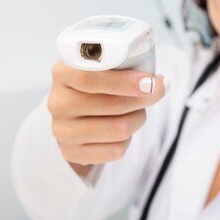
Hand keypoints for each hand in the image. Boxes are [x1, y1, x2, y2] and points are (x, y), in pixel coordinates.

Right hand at [48, 60, 166, 176]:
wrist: (74, 113)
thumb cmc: (97, 83)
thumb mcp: (102, 66)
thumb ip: (125, 67)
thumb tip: (162, 83)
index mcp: (62, 73)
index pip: (90, 78)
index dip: (124, 81)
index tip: (149, 82)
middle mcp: (57, 102)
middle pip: (112, 105)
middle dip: (142, 99)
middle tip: (155, 92)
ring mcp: (62, 130)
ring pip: (118, 129)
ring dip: (138, 118)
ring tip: (138, 110)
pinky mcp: (72, 153)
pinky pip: (115, 150)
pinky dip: (128, 140)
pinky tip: (123, 130)